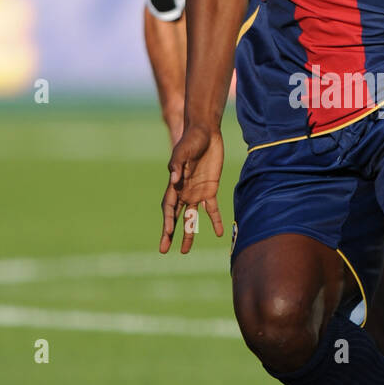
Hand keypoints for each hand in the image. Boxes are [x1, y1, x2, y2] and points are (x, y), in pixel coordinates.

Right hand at [159, 126, 224, 252]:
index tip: (168, 233)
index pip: (169, 207)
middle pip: (175, 217)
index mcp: (175, 185)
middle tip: (164, 250)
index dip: (168, 220)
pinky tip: (219, 233)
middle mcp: (184, 192)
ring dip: (188, 233)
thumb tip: (173, 178)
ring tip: (185, 251)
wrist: (206, 133)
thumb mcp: (182, 150)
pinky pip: (212, 209)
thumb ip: (176, 164)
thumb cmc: (191, 140)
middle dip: (170, 233)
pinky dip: (215, 220)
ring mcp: (196, 192)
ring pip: (191, 218)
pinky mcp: (210, 189)